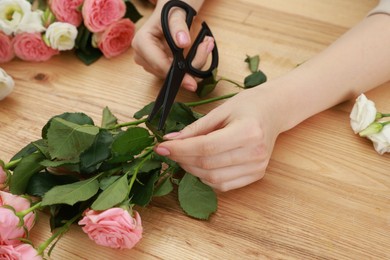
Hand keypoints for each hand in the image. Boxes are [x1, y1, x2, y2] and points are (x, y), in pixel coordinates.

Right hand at [132, 3, 213, 90]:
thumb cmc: (172, 9)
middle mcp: (143, 55)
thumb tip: (182, 42)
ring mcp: (152, 63)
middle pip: (168, 72)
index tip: (193, 80)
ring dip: (194, 62)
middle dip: (190, 64)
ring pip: (176, 75)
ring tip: (205, 44)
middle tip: (206, 45)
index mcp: (141, 42)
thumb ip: (179, 27)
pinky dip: (193, 63)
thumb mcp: (176, 13)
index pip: (159, 65)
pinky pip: (180, 72)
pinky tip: (200, 49)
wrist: (174, 10)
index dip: (176, 72)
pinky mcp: (163, 66)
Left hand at [154, 86, 284, 190]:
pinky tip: (200, 165)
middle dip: (182, 159)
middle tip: (169, 150)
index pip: (206, 148)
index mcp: (248, 132)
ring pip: (213, 179)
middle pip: (207, 165)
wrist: (274, 112)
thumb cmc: (247, 106)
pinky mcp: (257, 175)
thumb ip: (195, 128)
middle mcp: (255, 153)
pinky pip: (224, 185)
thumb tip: (170, 141)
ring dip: (192, 170)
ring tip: (184, 156)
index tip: (161, 147)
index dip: (180, 150)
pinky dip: (206, 177)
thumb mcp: (220, 111)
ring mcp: (257, 167)